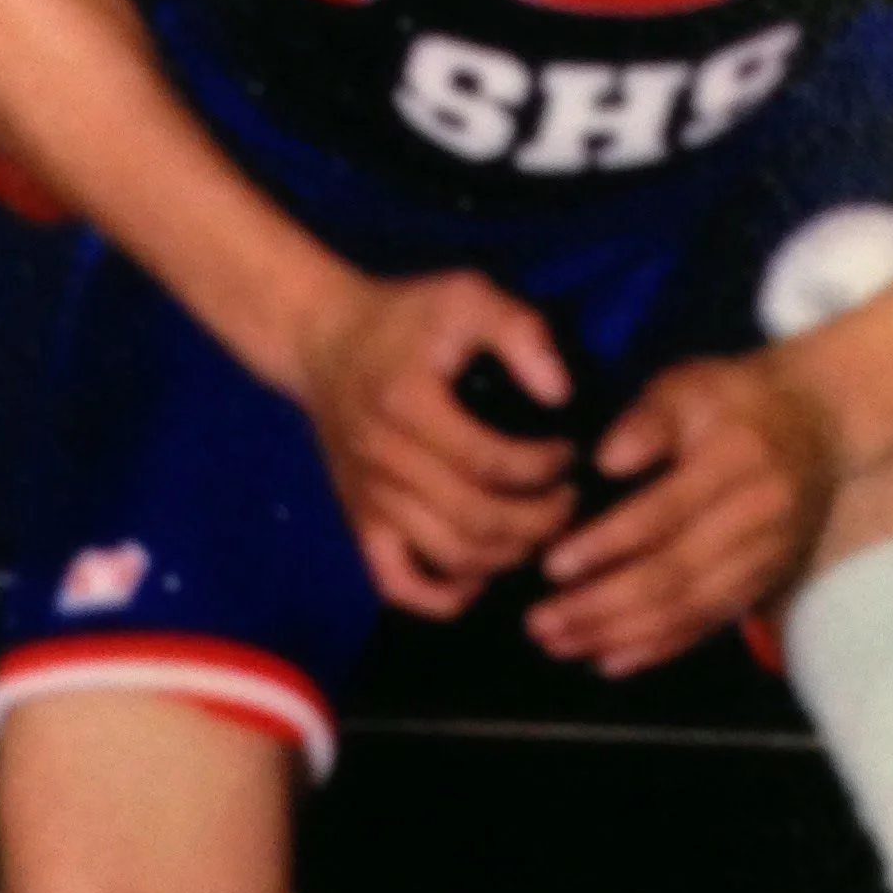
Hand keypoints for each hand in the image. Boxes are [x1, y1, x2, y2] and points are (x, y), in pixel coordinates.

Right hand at [302, 271, 576, 616]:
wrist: (322, 340)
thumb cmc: (404, 317)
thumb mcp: (465, 295)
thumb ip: (519, 333)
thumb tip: (562, 393)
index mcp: (410, 408)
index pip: (493, 464)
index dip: (546, 469)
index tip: (570, 453)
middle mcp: (385, 463)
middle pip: (477, 522)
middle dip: (541, 520)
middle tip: (570, 499)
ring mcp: (369, 500)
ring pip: (449, 557)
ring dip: (509, 556)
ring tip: (540, 529)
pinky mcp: (360, 523)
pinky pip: (397, 584)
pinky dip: (443, 597)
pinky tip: (480, 578)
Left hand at [527, 351, 841, 677]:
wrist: (819, 422)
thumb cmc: (734, 399)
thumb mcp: (690, 384)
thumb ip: (647, 420)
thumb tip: (604, 463)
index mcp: (735, 462)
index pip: (664, 514)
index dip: (606, 545)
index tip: (550, 566)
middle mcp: (757, 518)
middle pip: (675, 575)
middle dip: (602, 606)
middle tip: (540, 622)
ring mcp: (767, 558)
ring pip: (690, 609)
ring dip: (621, 635)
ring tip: (561, 643)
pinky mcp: (766, 583)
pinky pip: (710, 623)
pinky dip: (659, 647)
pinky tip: (611, 660)